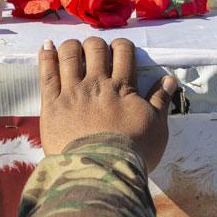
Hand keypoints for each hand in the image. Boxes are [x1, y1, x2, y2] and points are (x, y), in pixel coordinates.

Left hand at [39, 37, 176, 171]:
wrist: (101, 172)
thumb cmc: (132, 153)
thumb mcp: (156, 127)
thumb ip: (161, 101)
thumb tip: (169, 79)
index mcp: (122, 87)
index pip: (123, 52)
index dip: (122, 46)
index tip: (120, 50)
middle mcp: (96, 84)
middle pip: (95, 48)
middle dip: (96, 45)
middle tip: (95, 53)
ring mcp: (72, 92)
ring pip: (69, 55)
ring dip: (72, 47)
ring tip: (73, 49)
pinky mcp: (52, 105)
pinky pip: (47, 74)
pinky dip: (47, 56)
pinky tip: (47, 46)